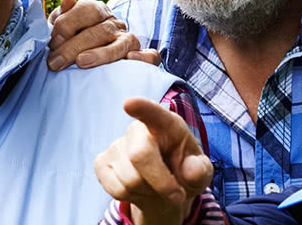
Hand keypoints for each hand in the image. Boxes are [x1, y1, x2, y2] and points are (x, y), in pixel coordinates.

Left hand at [46, 0, 143, 70]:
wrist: (84, 61)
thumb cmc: (69, 43)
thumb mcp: (61, 29)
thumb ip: (61, 16)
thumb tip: (67, 1)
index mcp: (96, 11)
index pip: (87, 9)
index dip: (68, 23)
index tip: (52, 41)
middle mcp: (114, 22)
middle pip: (100, 30)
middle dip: (74, 46)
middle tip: (55, 62)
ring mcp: (129, 39)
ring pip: (121, 43)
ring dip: (101, 54)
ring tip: (81, 62)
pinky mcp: (140, 56)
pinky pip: (150, 56)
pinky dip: (142, 58)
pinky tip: (129, 60)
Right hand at [94, 97, 212, 224]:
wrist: (164, 190)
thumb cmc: (184, 174)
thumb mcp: (200, 174)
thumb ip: (200, 171)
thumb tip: (192, 170)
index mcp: (166, 125)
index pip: (154, 113)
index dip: (141, 107)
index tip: (129, 103)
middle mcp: (137, 130)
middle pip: (140, 155)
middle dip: (161, 183)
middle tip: (178, 196)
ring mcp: (116, 146)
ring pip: (130, 180)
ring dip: (149, 193)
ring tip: (156, 188)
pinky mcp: (101, 163)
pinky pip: (116, 189)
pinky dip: (132, 198)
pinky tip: (139, 190)